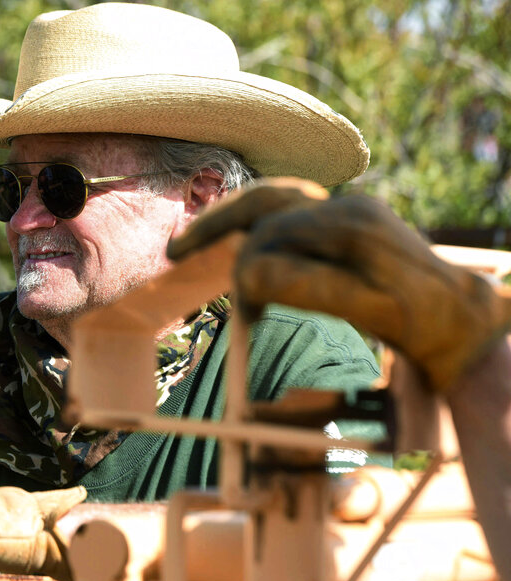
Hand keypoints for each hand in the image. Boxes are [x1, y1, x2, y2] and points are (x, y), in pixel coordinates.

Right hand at [167, 177, 510, 391]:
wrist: (464, 314)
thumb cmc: (422, 322)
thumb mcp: (369, 312)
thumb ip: (309, 289)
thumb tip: (247, 274)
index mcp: (350, 225)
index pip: (272, 237)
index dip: (246, 273)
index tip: (242, 313)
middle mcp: (346, 206)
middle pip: (263, 202)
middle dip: (216, 227)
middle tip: (175, 252)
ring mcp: (347, 208)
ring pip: (271, 200)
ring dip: (230, 220)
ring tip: (190, 243)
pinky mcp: (345, 219)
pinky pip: (287, 211)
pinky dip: (254, 223)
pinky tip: (237, 241)